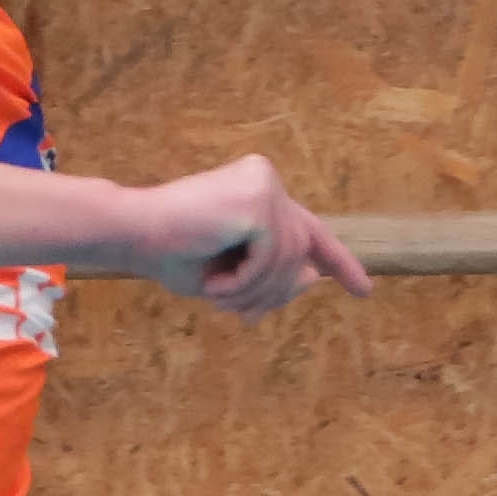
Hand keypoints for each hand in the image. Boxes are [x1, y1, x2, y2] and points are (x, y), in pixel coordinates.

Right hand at [119, 155, 372, 318]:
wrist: (132, 234)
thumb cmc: (170, 253)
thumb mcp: (230, 277)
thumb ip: (270, 276)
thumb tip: (312, 278)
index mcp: (260, 192)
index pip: (311, 230)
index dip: (339, 263)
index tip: (364, 292)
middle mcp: (267, 179)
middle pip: (301, 252)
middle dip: (274, 294)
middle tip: (241, 316)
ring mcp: (265, 184)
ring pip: (289, 260)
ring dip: (254, 292)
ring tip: (218, 296)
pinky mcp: (258, 198)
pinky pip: (272, 258)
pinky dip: (245, 282)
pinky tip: (215, 280)